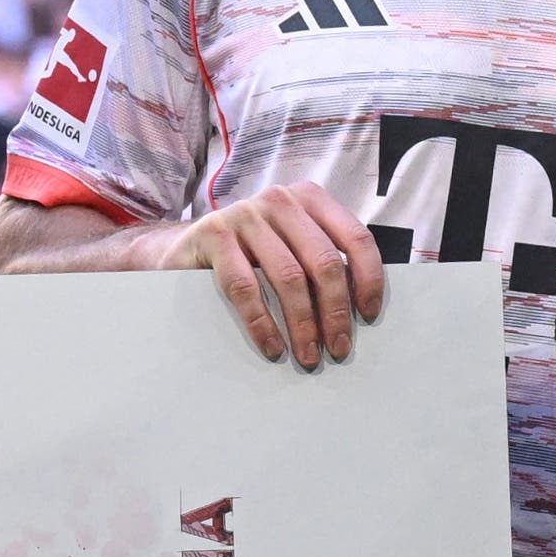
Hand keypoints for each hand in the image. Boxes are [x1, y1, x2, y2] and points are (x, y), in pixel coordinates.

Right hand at [187, 182, 384, 369]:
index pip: (356, 238)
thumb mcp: (292, 245)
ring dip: (303, 324)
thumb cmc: (251, 253)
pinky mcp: (215, 235)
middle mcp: (281, 201)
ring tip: (308, 356)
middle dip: (335, 312)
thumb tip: (359, 310)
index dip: (368, 280)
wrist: (187, 247)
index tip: (368, 316)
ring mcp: (246, 215)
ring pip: (289, 277)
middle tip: (338, 349)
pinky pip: (246, 287)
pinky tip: (272, 347)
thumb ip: (322, 261)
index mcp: (310, 200)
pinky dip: (262, 323)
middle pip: (324, 262)